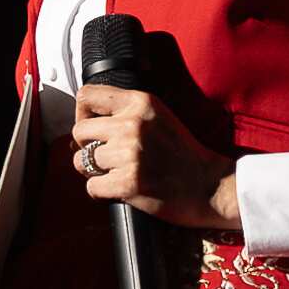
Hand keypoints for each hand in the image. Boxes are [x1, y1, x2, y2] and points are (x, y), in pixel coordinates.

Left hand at [68, 84, 240, 229]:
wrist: (210, 186)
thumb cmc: (183, 154)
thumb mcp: (158, 117)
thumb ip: (124, 113)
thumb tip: (80, 127)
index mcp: (141, 102)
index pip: (86, 96)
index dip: (82, 114)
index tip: (92, 128)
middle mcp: (132, 124)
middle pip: (79, 131)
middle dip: (86, 147)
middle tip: (105, 157)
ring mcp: (130, 154)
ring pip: (81, 161)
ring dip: (94, 172)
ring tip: (116, 173)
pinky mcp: (129, 183)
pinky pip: (91, 187)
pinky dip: (101, 192)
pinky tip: (120, 189)